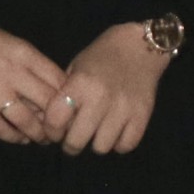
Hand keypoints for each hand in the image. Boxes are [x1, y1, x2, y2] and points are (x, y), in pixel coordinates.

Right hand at [0, 25, 67, 144]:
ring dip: (38, 134)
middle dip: (58, 121)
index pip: (59, 81)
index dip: (70, 99)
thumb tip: (57, 90)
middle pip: (47, 103)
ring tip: (42, 139)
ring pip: (26, 120)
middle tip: (60, 130)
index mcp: (25, 55)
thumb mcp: (14, 44)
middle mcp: (12, 73)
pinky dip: (13, 137)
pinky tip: (20, 139)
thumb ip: (35, 64)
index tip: (72, 110)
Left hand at [47, 23, 172, 156]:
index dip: (51, 131)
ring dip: (96, 143)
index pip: (55, 121)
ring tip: (97, 133)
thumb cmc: (102, 56)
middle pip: (76, 141)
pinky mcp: (142, 115)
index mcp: (80, 83)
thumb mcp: (76, 68)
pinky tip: (116, 131)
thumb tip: (55, 127)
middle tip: (74, 138)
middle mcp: (100, 97)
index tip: (55, 132)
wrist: (141, 45)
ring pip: (101, 147)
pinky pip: (125, 146)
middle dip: (71, 144)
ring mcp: (123, 108)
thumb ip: (65, 96)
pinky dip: (119, 143)